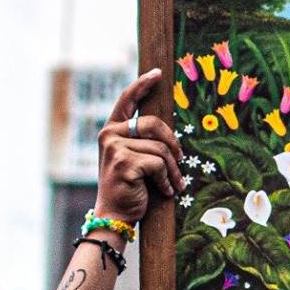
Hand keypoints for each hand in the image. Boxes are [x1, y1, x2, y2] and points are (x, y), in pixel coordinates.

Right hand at [95, 71, 183, 225]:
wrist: (114, 215)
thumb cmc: (128, 187)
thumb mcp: (132, 158)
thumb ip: (141, 140)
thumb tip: (168, 130)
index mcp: (110, 130)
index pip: (127, 100)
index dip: (143, 84)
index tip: (157, 73)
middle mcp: (109, 135)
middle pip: (153, 124)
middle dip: (172, 143)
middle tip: (180, 160)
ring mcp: (115, 148)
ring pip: (160, 148)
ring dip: (173, 169)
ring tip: (173, 183)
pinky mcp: (124, 163)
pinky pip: (158, 164)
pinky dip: (166, 179)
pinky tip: (165, 190)